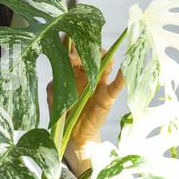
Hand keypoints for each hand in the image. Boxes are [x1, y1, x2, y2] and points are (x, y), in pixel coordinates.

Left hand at [46, 42, 125, 178]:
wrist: (73, 134)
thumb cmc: (62, 111)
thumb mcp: (55, 93)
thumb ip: (57, 78)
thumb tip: (58, 63)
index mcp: (73, 69)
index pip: (74, 49)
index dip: (70, 44)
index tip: (64, 45)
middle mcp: (87, 72)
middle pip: (92, 52)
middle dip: (84, 50)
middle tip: (72, 59)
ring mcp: (99, 82)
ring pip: (106, 63)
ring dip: (102, 58)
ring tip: (95, 60)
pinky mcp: (107, 96)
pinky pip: (117, 85)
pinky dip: (122, 77)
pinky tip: (123, 70)